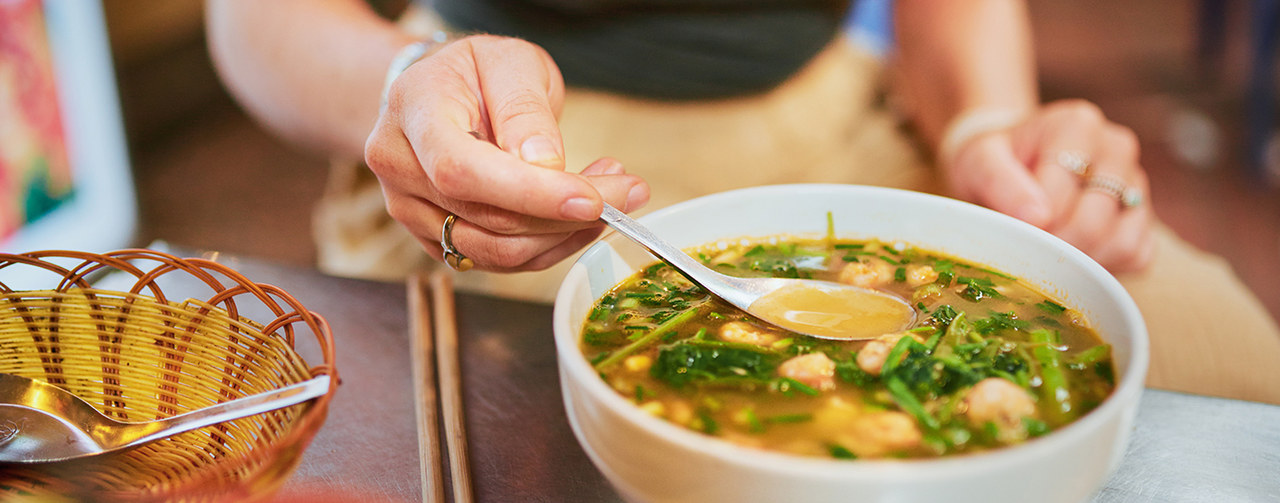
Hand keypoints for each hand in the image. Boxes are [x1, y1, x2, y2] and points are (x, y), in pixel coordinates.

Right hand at [364, 35, 648, 271]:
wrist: (439, 92)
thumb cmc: (476, 73)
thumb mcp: (510, 62)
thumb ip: (524, 110)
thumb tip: (546, 165)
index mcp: (413, 112)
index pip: (463, 170)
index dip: (529, 194)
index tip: (591, 199)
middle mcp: (400, 167)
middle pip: (486, 218)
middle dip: (566, 215)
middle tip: (627, 191)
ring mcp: (411, 209)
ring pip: (496, 252)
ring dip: (564, 235)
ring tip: (608, 195)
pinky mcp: (435, 239)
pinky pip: (499, 262)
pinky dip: (549, 246)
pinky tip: (576, 216)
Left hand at [942, 100, 1153, 272]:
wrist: (1008, 165)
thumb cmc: (993, 161)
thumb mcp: (979, 161)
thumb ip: (1000, 181)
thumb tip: (1037, 217)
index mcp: (1077, 125)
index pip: (1062, 193)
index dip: (1033, 224)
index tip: (1011, 231)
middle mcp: (1115, 147)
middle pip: (1095, 221)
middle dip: (1055, 247)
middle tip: (1026, 251)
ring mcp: (1136, 181)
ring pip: (1122, 242)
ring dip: (1081, 263)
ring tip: (1048, 252)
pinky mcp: (1143, 216)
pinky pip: (1136, 254)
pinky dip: (1104, 266)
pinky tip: (1073, 256)